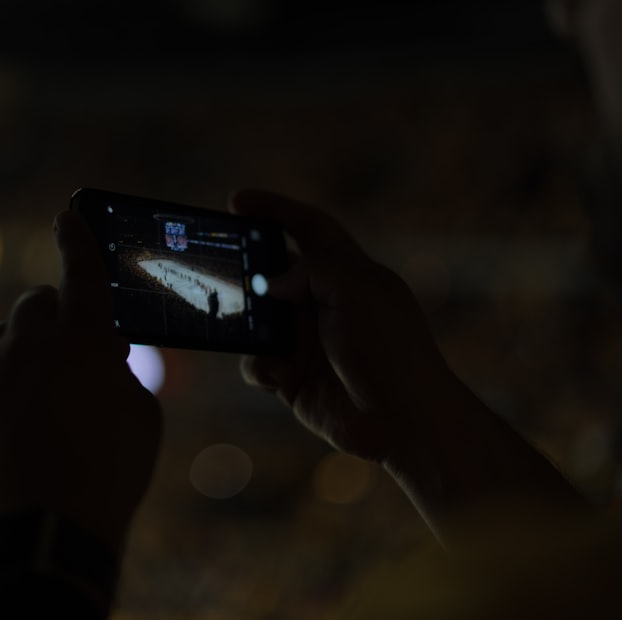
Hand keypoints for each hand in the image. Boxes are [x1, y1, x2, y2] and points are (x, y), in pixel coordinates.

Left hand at [0, 209, 161, 551]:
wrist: (47, 530)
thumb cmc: (110, 469)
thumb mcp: (141, 413)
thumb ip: (120, 370)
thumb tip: (101, 358)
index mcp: (83, 339)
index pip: (82, 272)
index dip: (79, 238)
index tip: (68, 214)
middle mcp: (31, 345)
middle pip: (38, 302)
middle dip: (59, 314)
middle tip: (81, 350)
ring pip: (8, 336)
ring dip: (30, 347)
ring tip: (51, 388)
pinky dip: (10, 379)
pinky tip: (26, 416)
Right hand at [230, 189, 460, 464]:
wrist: (403, 421)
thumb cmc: (391, 350)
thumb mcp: (358, 290)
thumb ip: (312, 270)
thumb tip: (271, 284)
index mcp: (349, 273)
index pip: (309, 227)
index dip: (275, 209)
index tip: (236, 201)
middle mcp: (325, 303)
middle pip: (274, 272)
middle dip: (246, 271)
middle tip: (217, 269)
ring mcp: (308, 340)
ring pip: (259, 319)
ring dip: (249, 325)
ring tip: (245, 329)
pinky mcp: (295, 377)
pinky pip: (260, 363)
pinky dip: (262, 367)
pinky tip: (279, 376)